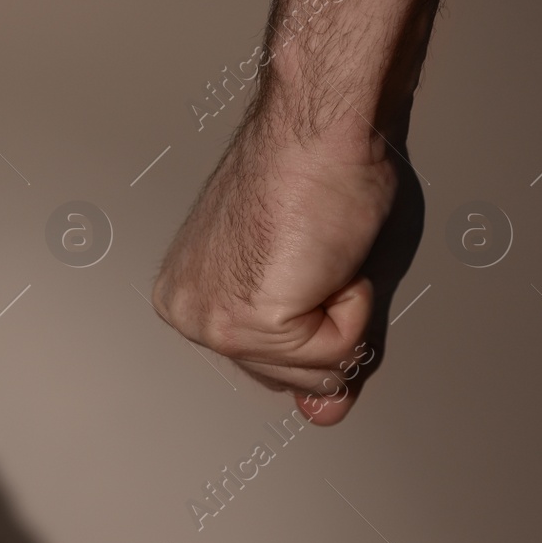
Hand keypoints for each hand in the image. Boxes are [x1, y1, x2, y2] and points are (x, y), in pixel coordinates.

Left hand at [151, 112, 421, 424]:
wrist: (317, 128)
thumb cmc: (314, 174)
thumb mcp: (316, 281)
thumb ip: (315, 357)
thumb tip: (323, 414)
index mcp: (192, 301)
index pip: (270, 364)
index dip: (314, 319)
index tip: (305, 259)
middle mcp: (189, 316)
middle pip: (290, 376)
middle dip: (327, 319)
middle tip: (317, 251)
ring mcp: (212, 323)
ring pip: (316, 372)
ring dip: (342, 311)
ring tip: (321, 251)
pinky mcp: (249, 322)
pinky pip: (334, 352)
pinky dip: (352, 305)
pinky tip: (327, 255)